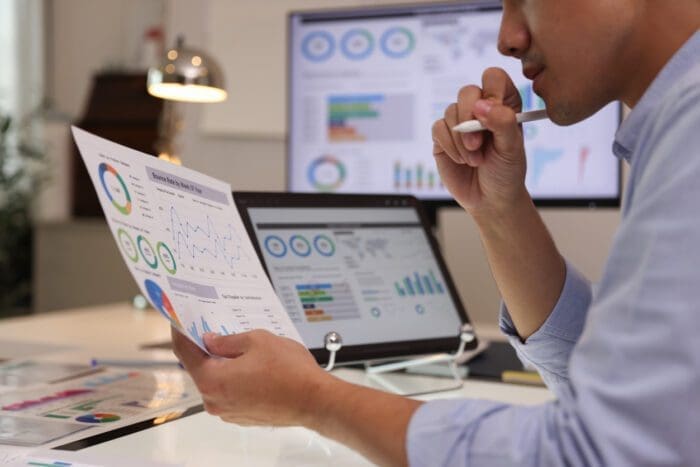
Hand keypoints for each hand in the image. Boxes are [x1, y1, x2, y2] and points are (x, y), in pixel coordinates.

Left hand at [172, 327, 330, 426]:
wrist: (315, 400)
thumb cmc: (290, 372)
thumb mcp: (257, 340)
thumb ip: (227, 341)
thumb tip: (211, 340)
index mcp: (212, 381)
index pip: (184, 352)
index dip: (180, 332)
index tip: (178, 321)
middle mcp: (215, 401)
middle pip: (200, 368)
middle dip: (205, 347)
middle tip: (211, 327)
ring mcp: (229, 411)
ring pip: (218, 380)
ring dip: (223, 363)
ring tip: (239, 344)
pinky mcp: (243, 415)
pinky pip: (231, 391)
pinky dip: (235, 377)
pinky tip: (250, 363)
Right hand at [432, 67, 528, 214]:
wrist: (489, 199)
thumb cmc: (506, 172)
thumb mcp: (511, 148)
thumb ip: (502, 123)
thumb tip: (482, 104)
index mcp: (504, 104)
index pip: (494, 78)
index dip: (491, 92)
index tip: (493, 116)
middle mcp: (481, 108)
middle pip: (467, 92)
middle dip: (470, 118)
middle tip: (477, 144)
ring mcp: (460, 121)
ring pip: (451, 111)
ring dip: (462, 140)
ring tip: (475, 159)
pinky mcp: (443, 136)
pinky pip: (438, 128)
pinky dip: (450, 146)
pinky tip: (462, 160)